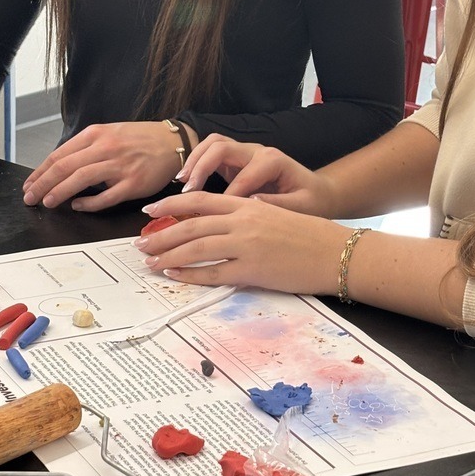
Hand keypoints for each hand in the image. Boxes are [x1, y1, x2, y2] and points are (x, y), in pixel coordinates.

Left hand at [22, 120, 195, 211]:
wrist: (173, 143)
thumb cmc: (141, 140)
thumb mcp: (110, 134)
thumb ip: (87, 148)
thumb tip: (60, 168)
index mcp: (97, 134)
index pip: (59, 154)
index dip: (40, 172)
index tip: (29, 184)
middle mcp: (106, 148)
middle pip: (65, 167)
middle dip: (42, 184)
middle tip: (30, 197)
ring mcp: (120, 166)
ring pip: (80, 179)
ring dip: (59, 192)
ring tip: (47, 202)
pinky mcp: (133, 183)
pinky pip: (104, 197)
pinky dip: (88, 203)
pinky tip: (78, 206)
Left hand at [134, 191, 350, 293]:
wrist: (336, 252)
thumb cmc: (308, 235)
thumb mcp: (273, 214)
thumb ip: (245, 215)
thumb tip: (215, 223)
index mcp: (247, 205)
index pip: (199, 201)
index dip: (171, 206)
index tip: (150, 212)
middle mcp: (243, 221)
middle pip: (190, 225)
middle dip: (160, 234)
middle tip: (139, 243)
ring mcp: (246, 246)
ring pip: (195, 248)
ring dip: (167, 254)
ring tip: (149, 261)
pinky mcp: (252, 271)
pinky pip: (213, 273)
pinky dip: (189, 274)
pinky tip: (174, 274)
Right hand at [175, 133, 337, 216]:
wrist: (318, 192)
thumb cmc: (311, 201)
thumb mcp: (302, 206)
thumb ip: (278, 204)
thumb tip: (251, 203)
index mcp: (273, 161)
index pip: (243, 175)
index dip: (227, 195)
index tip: (214, 217)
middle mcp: (257, 152)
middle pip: (221, 147)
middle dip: (202, 167)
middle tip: (187, 191)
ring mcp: (246, 153)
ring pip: (213, 144)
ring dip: (194, 161)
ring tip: (181, 183)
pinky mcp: (236, 161)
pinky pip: (211, 154)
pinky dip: (196, 164)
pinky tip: (186, 183)